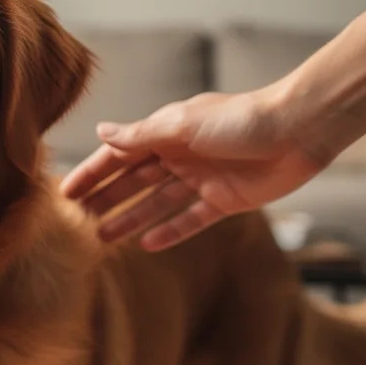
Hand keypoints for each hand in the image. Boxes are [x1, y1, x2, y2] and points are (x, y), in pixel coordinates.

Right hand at [60, 90, 327, 249]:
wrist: (300, 130)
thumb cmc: (241, 119)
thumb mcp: (183, 125)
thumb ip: (141, 134)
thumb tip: (100, 132)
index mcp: (166, 132)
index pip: (118, 155)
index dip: (92, 173)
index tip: (66, 193)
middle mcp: (180, 155)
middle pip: (133, 181)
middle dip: (105, 199)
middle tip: (77, 222)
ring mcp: (201, 180)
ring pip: (156, 203)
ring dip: (129, 218)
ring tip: (102, 238)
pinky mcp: (225, 201)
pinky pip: (190, 220)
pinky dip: (169, 231)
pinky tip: (146, 245)